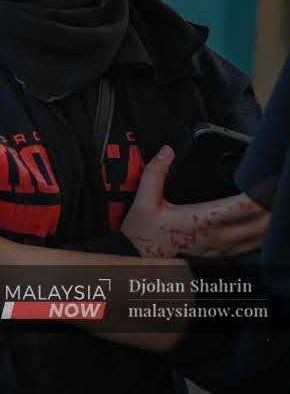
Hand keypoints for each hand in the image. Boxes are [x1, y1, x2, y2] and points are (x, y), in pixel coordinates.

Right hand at [120, 145, 268, 257]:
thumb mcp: (143, 201)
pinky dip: (262, 237)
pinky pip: (252, 248)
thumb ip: (155, 173)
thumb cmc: (144, 234)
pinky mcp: (223, 257)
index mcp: (202, 219)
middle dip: (271, 207)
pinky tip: (262, 228)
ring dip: (269, 222)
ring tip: (273, 207)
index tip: (266, 183)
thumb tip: (167, 152)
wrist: (139, 262)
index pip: (241, 206)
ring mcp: (223, 249)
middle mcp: (218, 236)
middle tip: (273, 193)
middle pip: (260, 223)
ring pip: (260, 238)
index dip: (258, 194)